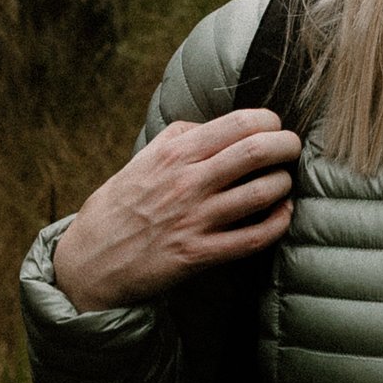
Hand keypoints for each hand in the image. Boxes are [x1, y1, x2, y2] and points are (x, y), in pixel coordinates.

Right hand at [52, 109, 300, 311]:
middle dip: (287, 145)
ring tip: (285, 181)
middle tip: (293, 148)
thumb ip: (178, 137)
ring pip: (261, 193)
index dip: (268, 121)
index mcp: (174, 154)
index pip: (237, 124)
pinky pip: (253, 238)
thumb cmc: (118, 207)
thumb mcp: (142, 160)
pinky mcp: (199, 255)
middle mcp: (187, 183)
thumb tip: (214, 124)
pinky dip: (278, 223)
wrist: (88, 262)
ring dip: (284, 183)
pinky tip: (283, 214)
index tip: (274, 126)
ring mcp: (195, 220)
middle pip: (256, 152)